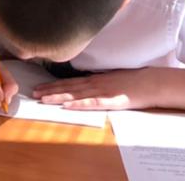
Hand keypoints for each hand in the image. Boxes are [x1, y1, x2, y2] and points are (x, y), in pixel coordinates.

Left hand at [31, 70, 149, 109]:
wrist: (150, 82)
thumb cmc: (133, 80)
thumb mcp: (112, 78)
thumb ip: (98, 81)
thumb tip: (85, 84)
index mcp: (95, 79)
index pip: (70, 82)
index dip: (54, 84)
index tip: (39, 87)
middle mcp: (94, 83)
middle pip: (68, 87)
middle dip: (50, 90)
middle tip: (33, 93)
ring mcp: (101, 91)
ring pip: (75, 94)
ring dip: (58, 97)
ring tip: (43, 99)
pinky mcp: (110, 100)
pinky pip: (91, 103)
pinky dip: (78, 104)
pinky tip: (67, 106)